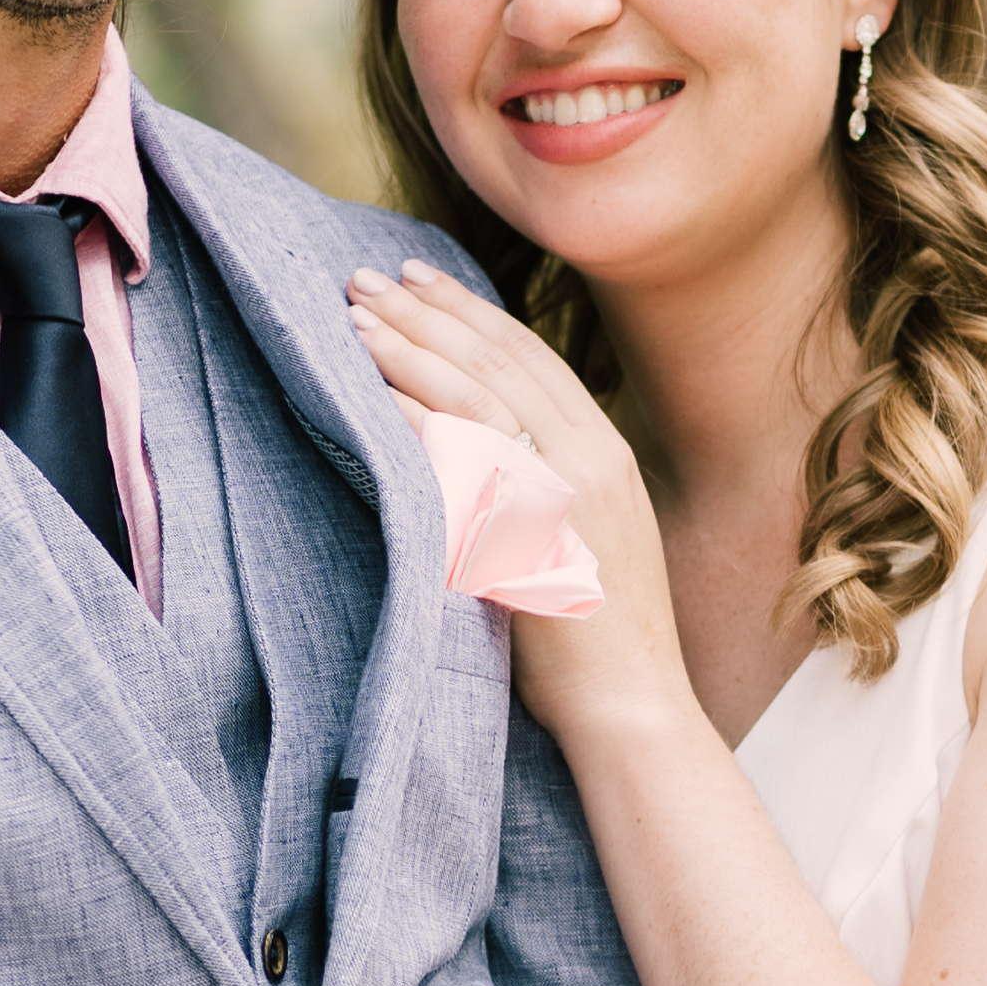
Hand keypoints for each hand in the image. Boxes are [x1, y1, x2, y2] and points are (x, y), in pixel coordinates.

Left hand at [342, 263, 685, 740]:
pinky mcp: (535, 528)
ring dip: (411, 348)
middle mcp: (590, 456)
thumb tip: (481, 456)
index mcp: (605, 453)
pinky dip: (417, 415)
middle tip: (367, 277)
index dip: (471, 313)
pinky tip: (372, 391)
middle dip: (428, 311)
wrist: (632, 708)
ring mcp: (566, 488)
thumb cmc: (596, 645)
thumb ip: (543, 491)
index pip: (531, 358)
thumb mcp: (580, 543)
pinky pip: (465, 453)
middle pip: (499, 359)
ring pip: (479, 391)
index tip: (420, 280)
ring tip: (355, 318)